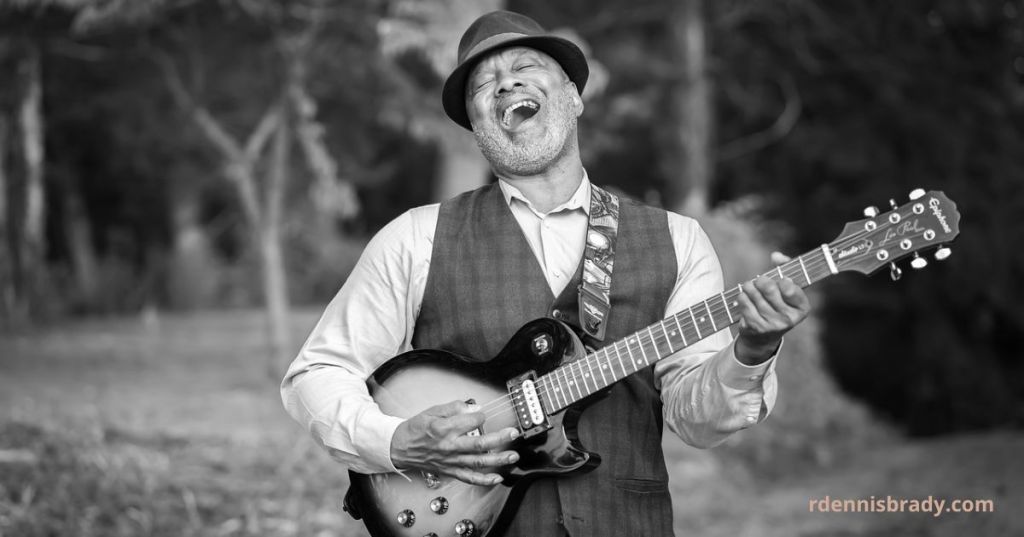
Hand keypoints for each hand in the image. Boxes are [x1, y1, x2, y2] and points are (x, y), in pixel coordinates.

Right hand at [390, 400, 519, 485]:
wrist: (400, 447)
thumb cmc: (416, 428)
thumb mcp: (432, 411)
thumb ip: (454, 407)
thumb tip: (475, 408)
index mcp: (444, 429)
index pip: (471, 421)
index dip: (480, 415)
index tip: (482, 413)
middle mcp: (450, 446)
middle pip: (479, 444)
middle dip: (500, 438)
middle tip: (513, 433)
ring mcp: (451, 460)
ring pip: (478, 462)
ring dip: (498, 459)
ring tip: (513, 456)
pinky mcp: (450, 471)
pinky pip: (469, 477)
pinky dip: (484, 479)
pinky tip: (498, 478)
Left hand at [734, 251, 810, 364]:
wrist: (764, 337)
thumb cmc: (777, 305)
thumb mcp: (786, 289)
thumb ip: (785, 267)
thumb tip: (776, 255)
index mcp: (802, 308)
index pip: (789, 287)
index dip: (782, 280)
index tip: (780, 281)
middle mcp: (789, 319)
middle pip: (768, 287)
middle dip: (761, 280)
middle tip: (760, 282)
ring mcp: (772, 325)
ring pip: (753, 293)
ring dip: (749, 287)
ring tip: (751, 289)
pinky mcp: (755, 327)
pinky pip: (743, 302)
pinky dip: (742, 297)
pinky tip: (746, 300)